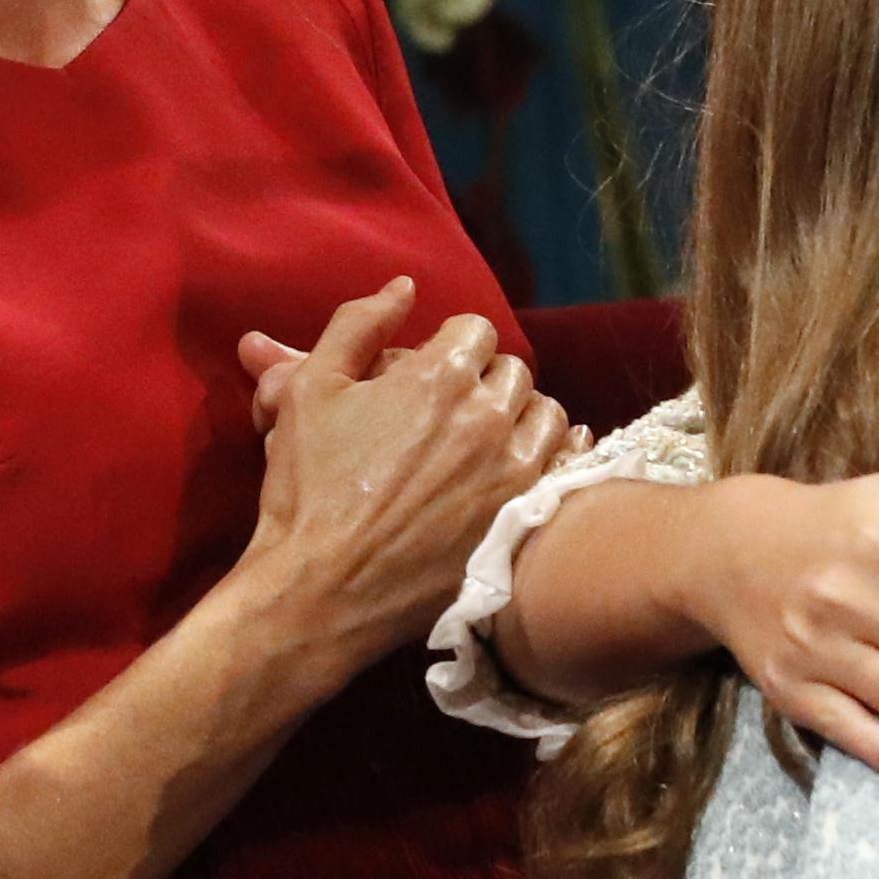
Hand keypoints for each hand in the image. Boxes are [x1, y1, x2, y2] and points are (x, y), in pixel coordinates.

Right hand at [223, 282, 566, 682]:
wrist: (323, 590)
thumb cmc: (309, 489)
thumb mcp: (310, 390)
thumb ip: (356, 325)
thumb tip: (403, 288)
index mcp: (437, 376)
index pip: (474, 330)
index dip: (446, 347)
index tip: (425, 374)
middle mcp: (487, 416)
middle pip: (511, 371)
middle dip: (481, 380)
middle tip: (448, 410)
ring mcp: (513, 471)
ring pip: (546, 414)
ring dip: (520, 417)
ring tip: (486, 440)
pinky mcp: (523, 518)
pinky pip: (569, 466)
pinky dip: (557, 455)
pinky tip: (529, 464)